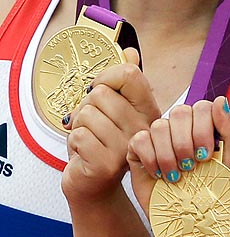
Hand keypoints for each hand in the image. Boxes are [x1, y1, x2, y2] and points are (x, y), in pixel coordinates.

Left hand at [61, 48, 160, 204]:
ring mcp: (127, 147)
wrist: (93, 184)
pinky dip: (73, 142)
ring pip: (86, 113)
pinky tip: (84, 152)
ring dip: (79, 126)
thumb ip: (122, 81)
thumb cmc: (101, 144)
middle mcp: (142, 128)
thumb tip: (130, 52)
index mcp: (148, 110)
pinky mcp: (107, 164)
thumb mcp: (113, 109)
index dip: (106, 76)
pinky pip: (78, 135)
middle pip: (100, 94)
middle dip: (86, 107)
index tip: (99, 88)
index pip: (130, 74)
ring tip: (88, 139)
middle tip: (92, 124)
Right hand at [127, 97, 229, 215]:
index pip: (203, 106)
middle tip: (192, 166)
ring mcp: (160, 137)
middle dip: (187, 141)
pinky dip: (151, 158)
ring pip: (160, 126)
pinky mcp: (138, 150)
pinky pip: (140, 140)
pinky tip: (160, 176)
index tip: (207, 154)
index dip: (204, 127)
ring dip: (169, 154)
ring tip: (177, 176)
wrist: (192, 226)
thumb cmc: (214, 195)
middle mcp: (182, 126)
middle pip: (180, 111)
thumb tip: (222, 100)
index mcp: (205, 125)